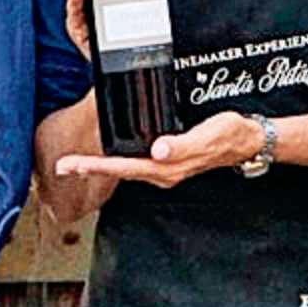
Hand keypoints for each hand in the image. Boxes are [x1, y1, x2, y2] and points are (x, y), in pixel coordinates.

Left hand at [55, 109, 256, 188]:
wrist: (246, 140)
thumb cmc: (228, 136)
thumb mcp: (207, 135)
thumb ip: (182, 145)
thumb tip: (157, 151)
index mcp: (166, 167)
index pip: (122, 167)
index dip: (94, 165)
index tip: (71, 164)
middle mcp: (161, 171)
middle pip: (117, 170)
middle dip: (88, 168)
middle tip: (61, 165)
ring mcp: (164, 167)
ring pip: (124, 168)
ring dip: (99, 165)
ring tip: (76, 163)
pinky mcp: (168, 159)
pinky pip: (135, 162)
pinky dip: (117, 160)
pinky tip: (109, 155)